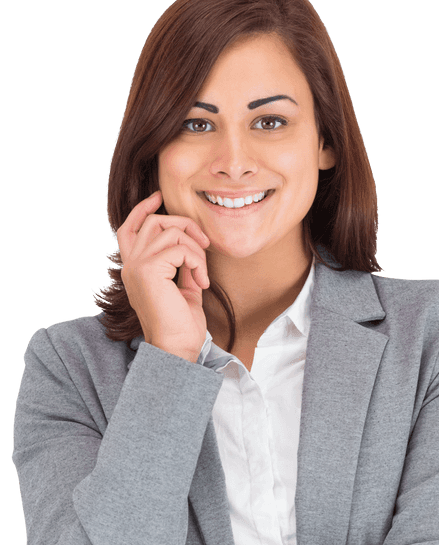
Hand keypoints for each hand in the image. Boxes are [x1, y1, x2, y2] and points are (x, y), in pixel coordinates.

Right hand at [116, 190, 210, 361]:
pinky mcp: (148, 269)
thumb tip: (193, 244)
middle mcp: (130, 264)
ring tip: (201, 275)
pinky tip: (201, 282)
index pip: (129, 228)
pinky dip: (197, 261)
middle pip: (154, 221)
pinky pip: (179, 248)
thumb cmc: (181, 325)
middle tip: (204, 244)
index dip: (143, 209)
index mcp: (134, 268)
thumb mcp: (183, 287)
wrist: (176, 348)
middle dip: (184, 225)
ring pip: (170, 231)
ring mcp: (136, 266)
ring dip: (195, 250)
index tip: (159, 196)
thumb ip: (182, 264)